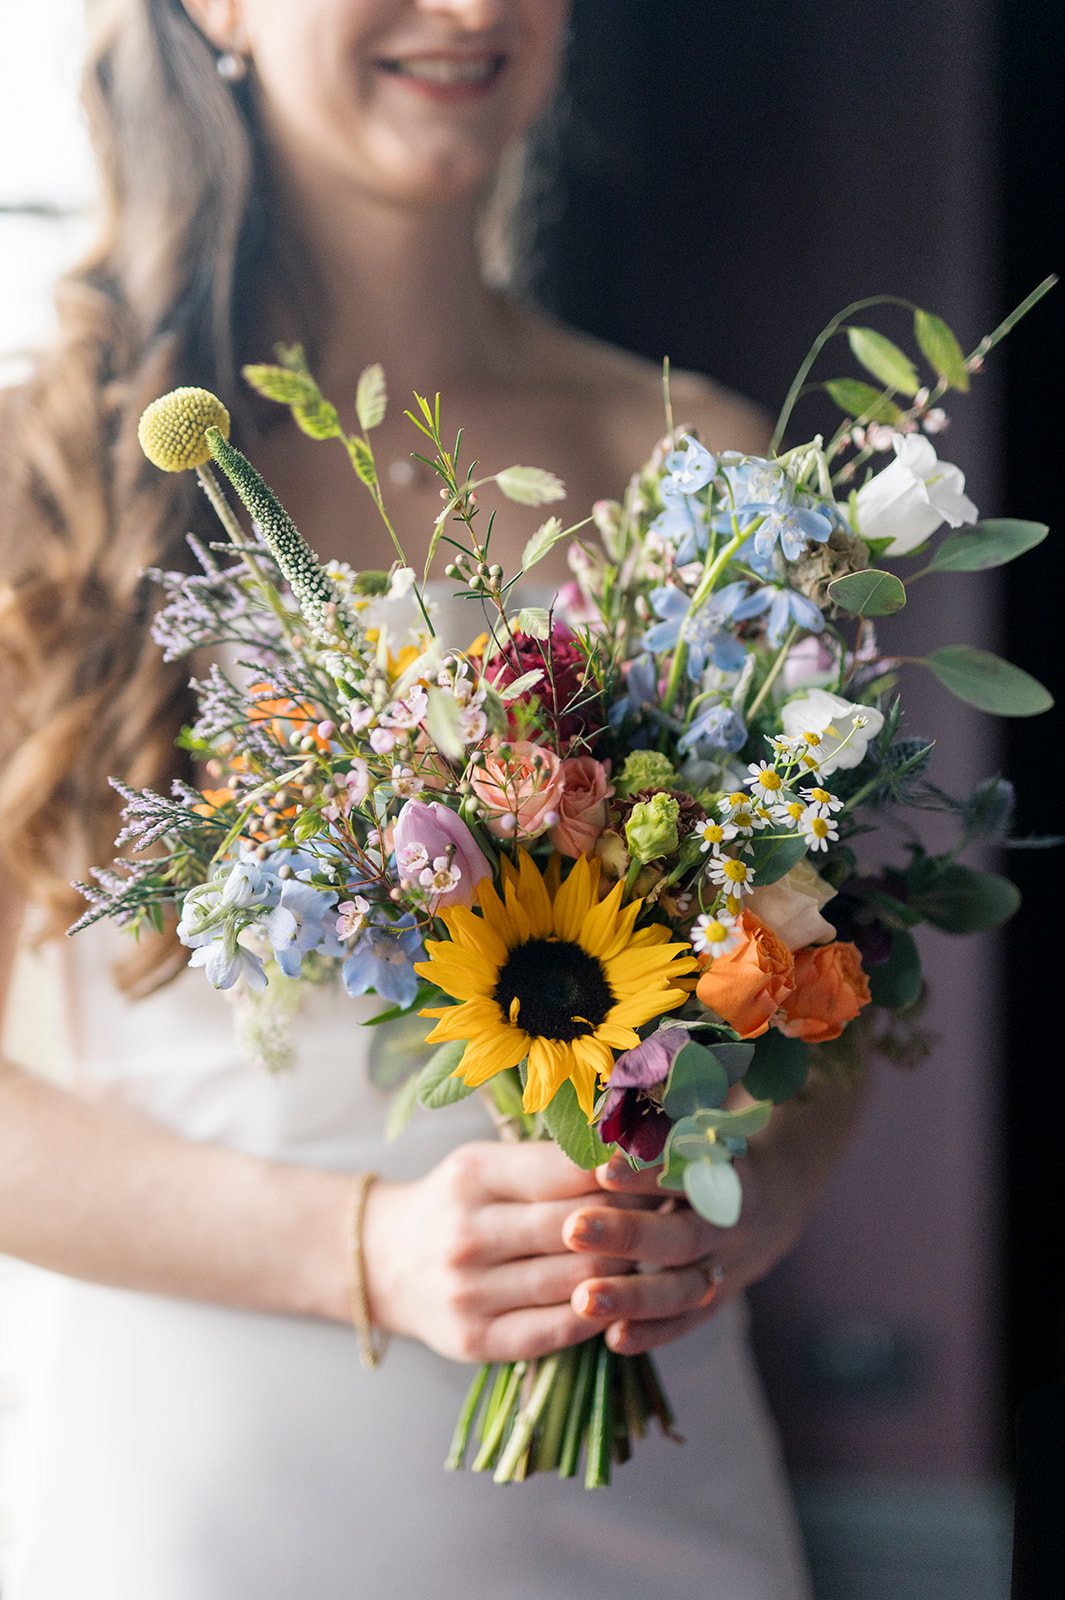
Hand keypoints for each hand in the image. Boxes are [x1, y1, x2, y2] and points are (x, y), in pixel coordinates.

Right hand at [360, 1141, 633, 1363]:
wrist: (388, 1263)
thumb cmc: (457, 1203)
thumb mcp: (489, 1163)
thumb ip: (552, 1161)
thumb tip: (636, 1156)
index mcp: (472, 1176)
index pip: (570, 1171)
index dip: (624, 1172)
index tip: (653, 1172)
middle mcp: (466, 1235)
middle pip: (582, 1227)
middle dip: (633, 1220)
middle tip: (661, 1214)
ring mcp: (468, 1293)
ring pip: (580, 1281)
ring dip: (624, 1267)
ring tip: (642, 1253)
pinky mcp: (477, 1341)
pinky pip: (560, 1329)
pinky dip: (598, 1313)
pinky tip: (615, 1296)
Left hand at [561, 1141, 806, 1356]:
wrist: (774, 1198)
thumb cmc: (708, 1150)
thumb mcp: (695, 1128)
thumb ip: (653, 1127)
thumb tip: (593, 1115)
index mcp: (726, 1171)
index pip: (686, 1172)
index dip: (646, 1173)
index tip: (600, 1169)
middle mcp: (729, 1222)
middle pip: (681, 1234)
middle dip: (627, 1233)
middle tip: (573, 1229)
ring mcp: (727, 1267)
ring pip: (683, 1287)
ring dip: (633, 1295)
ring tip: (584, 1299)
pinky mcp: (717, 1299)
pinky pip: (687, 1321)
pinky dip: (653, 1332)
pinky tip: (613, 1340)